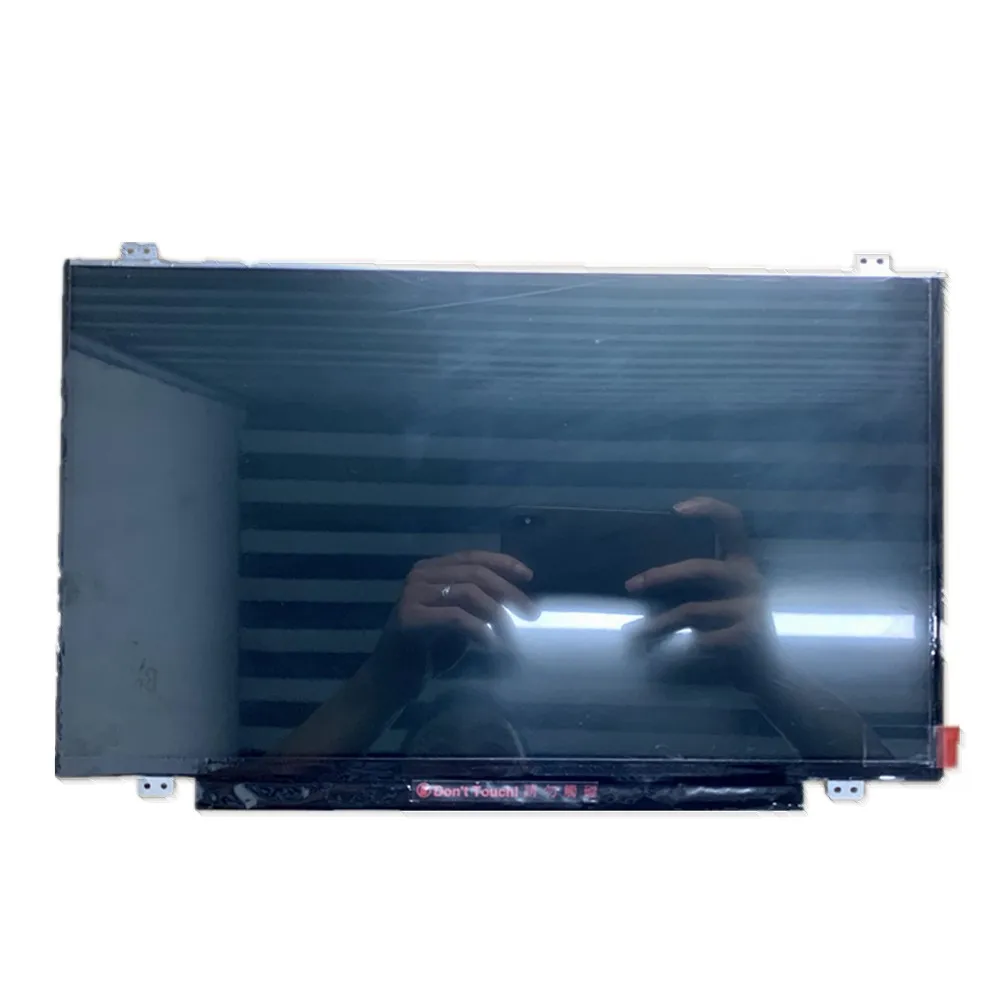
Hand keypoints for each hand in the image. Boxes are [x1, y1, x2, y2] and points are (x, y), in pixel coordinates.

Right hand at [384, 550, 536, 650]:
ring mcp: (412, 594)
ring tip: (512, 636)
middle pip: (475, 573)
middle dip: (508, 592)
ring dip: (498, 615)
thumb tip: (515, 594)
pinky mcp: (410, 617)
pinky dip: (480, 629)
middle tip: (531, 613)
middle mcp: (420, 575)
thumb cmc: (429, 650)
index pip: (473, 556)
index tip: (528, 576)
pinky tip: (492, 644)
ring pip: (469, 593)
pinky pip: (456, 617)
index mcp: (431, 569)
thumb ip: (479, 601)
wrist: (393, 679)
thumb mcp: (459, 619)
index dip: (503, 562)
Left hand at [624, 497, 770, 655]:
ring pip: (692, 611)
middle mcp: (751, 579)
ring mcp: (753, 607)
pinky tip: (674, 655)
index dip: (709, 509)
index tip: (677, 509)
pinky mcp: (751, 635)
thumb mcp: (719, 600)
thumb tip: (641, 582)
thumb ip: (694, 586)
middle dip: (661, 576)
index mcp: (742, 564)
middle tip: (632, 585)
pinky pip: (703, 639)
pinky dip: (683, 648)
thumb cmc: (732, 630)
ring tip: (633, 635)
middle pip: (700, 568)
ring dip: (657, 625)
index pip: (732, 523)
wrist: (769, 674)